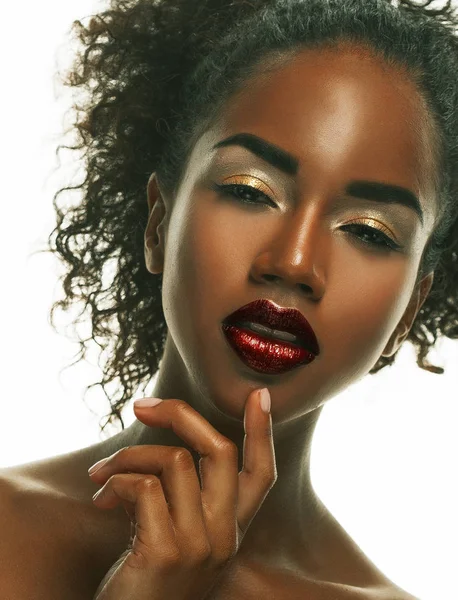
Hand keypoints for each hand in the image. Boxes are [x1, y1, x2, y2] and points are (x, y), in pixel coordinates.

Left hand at [88, 387, 276, 599]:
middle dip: (179, 415)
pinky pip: (143, 486)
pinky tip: (101, 497)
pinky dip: (115, 480)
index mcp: (231, 529)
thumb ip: (182, 496)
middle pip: (220, 450)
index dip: (263, 432)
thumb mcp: (177, 535)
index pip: (262, 474)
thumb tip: (163, 445)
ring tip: (102, 474)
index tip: (262, 395)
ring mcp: (199, 546)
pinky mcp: (166, 553)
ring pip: (173, 460)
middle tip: (142, 406)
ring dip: (128, 455)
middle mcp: (224, 537)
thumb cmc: (145, 580)